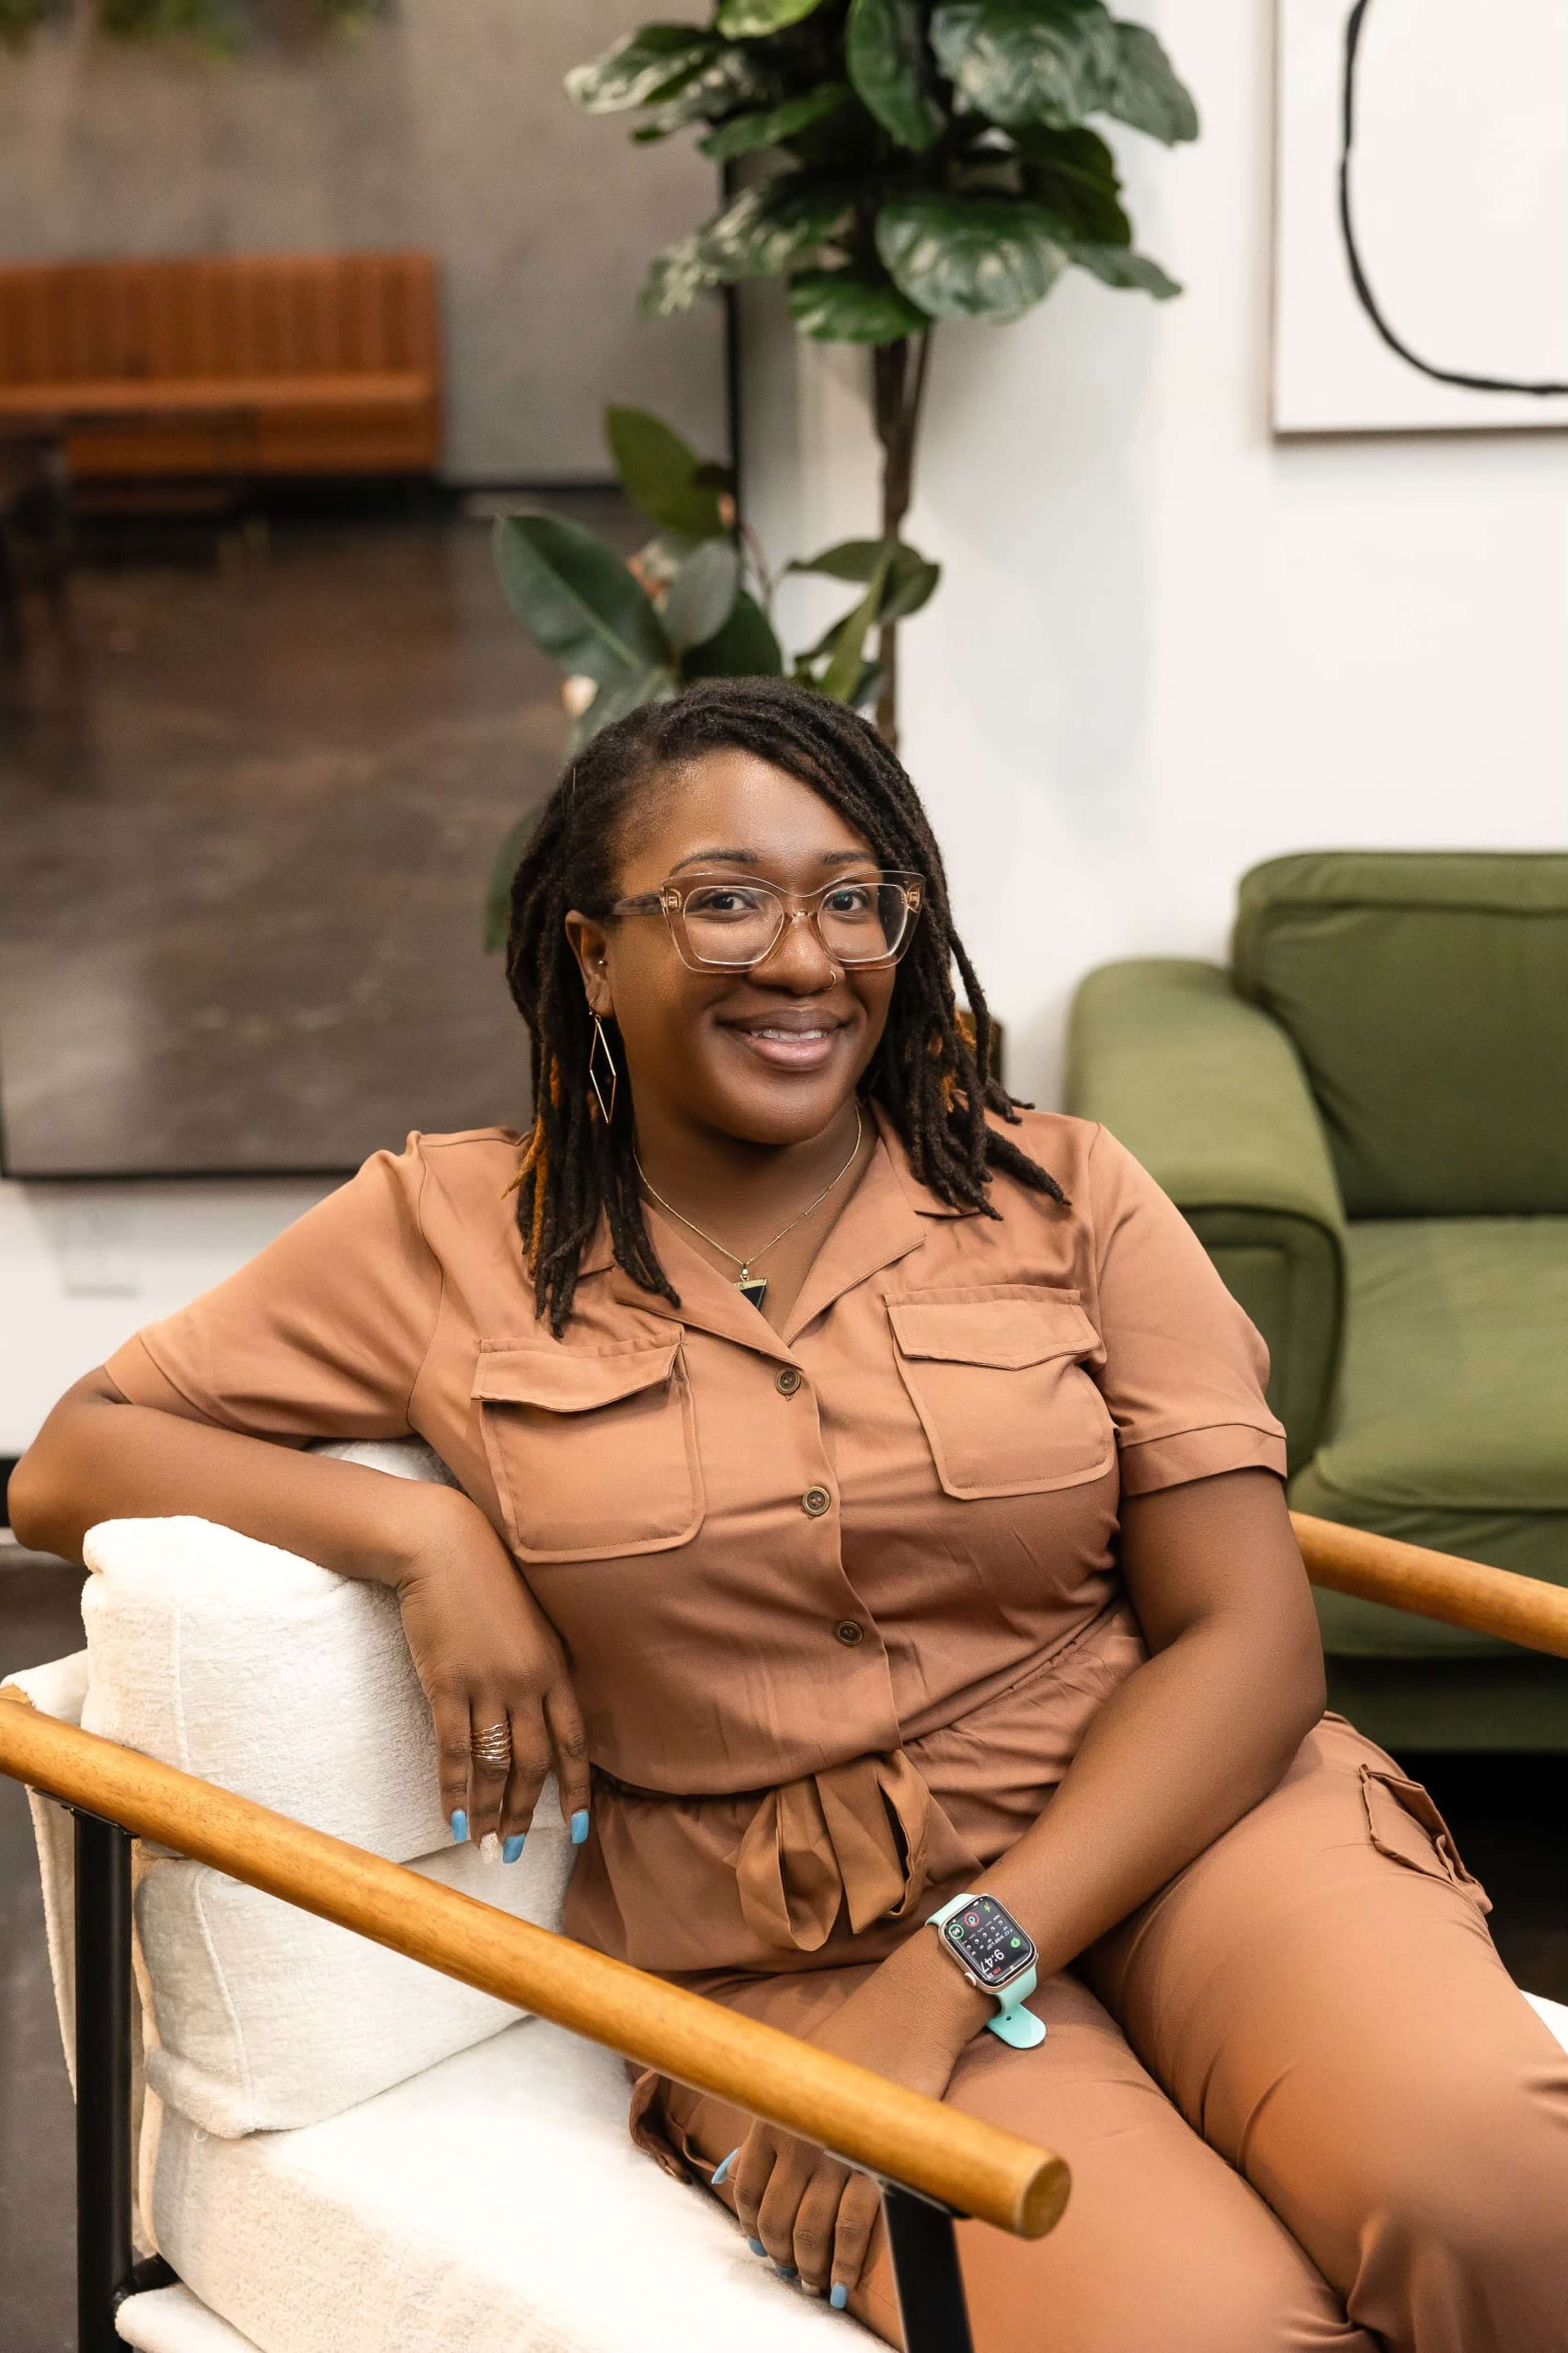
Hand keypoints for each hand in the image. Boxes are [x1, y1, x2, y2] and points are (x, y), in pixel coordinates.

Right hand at [390, 1485, 590, 1852]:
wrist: (444, 1546)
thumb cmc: (487, 1583)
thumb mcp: (532, 1625)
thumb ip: (543, 1670)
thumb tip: (546, 1718)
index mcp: (555, 1667)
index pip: (574, 1743)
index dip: (577, 1792)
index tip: (579, 1832)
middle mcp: (528, 1681)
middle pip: (534, 1764)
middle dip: (526, 1814)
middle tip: (515, 1854)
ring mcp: (487, 1684)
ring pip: (494, 1766)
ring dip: (490, 1814)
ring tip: (484, 1851)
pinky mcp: (447, 1683)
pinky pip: (454, 1751)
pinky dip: (454, 1791)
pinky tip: (452, 1821)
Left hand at [725, 1936, 985, 2304]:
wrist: (904, 2018)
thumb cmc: (854, 2040)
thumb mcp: (799, 2072)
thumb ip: (773, 2119)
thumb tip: (738, 2170)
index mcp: (771, 2114)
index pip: (746, 2187)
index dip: (750, 2223)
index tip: (759, 2244)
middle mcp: (794, 2139)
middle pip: (775, 2217)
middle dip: (780, 2253)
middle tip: (791, 2273)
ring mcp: (831, 2154)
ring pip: (809, 2231)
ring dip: (809, 2267)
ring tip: (814, 2286)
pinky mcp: (871, 2163)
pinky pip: (849, 2230)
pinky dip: (841, 2264)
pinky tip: (840, 2284)